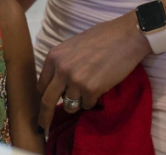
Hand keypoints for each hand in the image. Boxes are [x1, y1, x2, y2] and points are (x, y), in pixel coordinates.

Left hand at [37, 12, 149, 130]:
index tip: (43, 107)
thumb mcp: (71, 47)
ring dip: (78, 103)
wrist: (124, 37)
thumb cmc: (100, 39)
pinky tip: (101, 86)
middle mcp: (60, 69)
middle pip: (46, 101)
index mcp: (53, 57)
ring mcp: (75, 80)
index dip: (43, 97)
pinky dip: (92, 100)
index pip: (41, 85)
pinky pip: (87, 105)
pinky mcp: (91, 89)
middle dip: (44, 116)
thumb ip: (61, 64)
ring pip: (69, 105)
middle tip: (42, 127)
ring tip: (89, 89)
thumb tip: (57, 83)